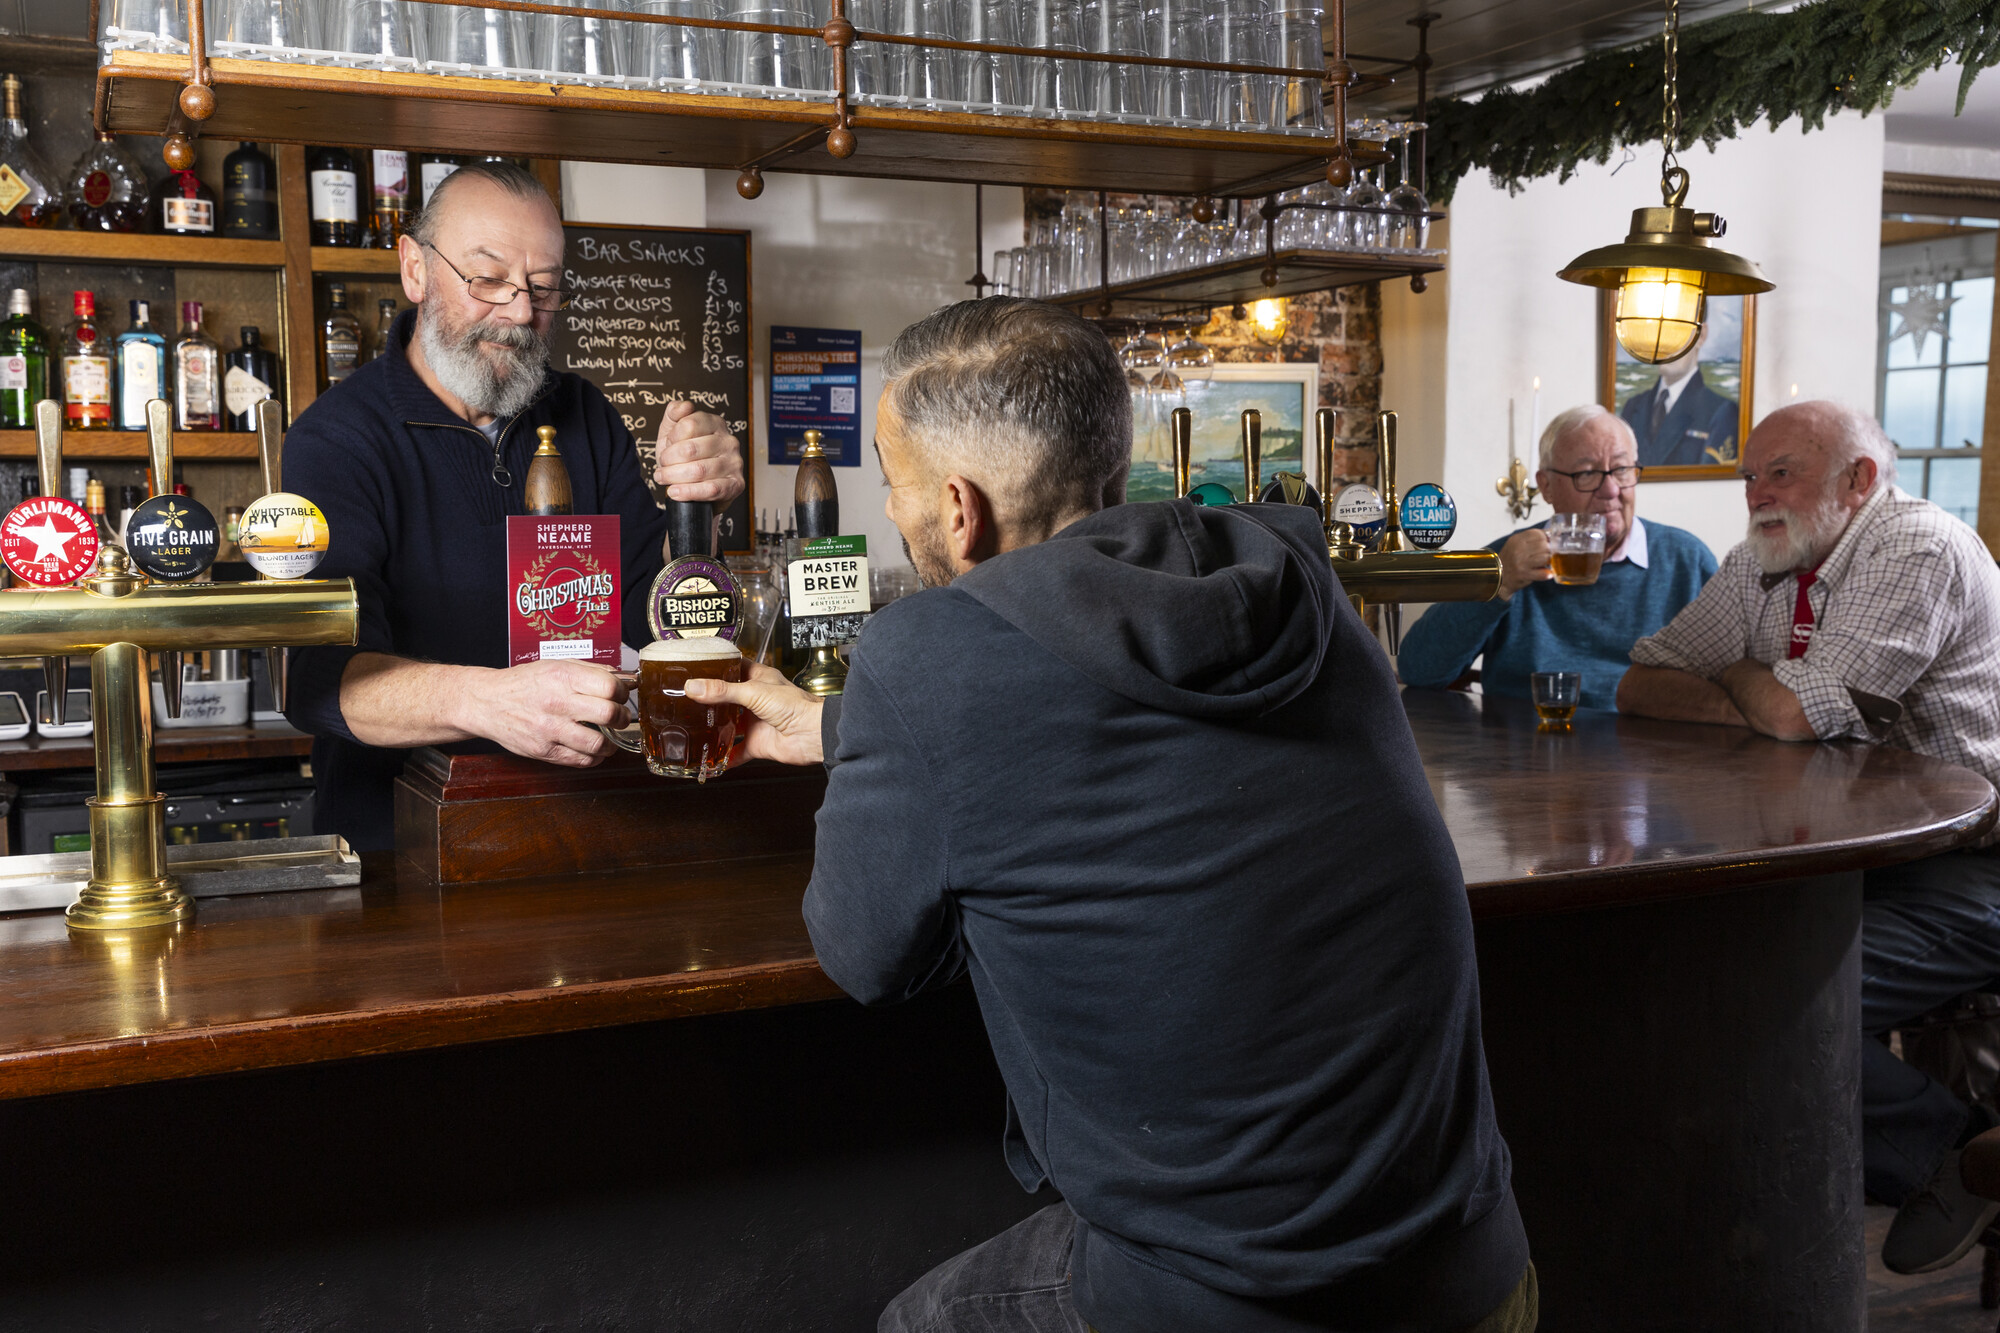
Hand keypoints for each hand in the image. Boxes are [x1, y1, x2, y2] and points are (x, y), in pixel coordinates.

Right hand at [459, 660, 627, 767]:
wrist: (487, 702)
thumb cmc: (524, 683)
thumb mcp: (556, 665)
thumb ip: (590, 672)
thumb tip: (625, 680)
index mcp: (562, 677)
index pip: (609, 686)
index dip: (622, 693)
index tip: (621, 696)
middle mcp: (557, 702)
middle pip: (608, 714)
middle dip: (622, 718)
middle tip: (619, 718)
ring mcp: (549, 729)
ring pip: (598, 743)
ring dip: (610, 743)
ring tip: (608, 738)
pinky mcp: (543, 751)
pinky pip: (580, 760)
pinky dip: (593, 757)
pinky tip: (591, 749)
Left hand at [653, 402, 745, 505]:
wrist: (697, 483)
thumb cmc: (685, 456)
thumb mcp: (674, 431)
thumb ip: (674, 413)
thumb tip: (684, 406)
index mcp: (715, 423)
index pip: (689, 425)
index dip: (671, 439)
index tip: (666, 447)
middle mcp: (728, 441)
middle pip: (690, 449)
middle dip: (668, 460)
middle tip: (662, 466)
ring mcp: (734, 463)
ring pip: (699, 470)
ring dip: (673, 477)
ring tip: (663, 478)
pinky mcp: (735, 484)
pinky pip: (711, 489)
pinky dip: (688, 492)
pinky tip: (675, 492)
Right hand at [686, 663, 823, 766]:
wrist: (812, 734)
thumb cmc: (796, 706)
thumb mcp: (754, 691)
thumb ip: (723, 691)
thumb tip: (695, 687)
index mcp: (758, 679)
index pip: (734, 667)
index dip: (717, 666)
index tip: (696, 667)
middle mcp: (755, 699)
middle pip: (727, 697)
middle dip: (709, 699)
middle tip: (687, 699)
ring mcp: (755, 722)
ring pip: (729, 725)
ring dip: (714, 727)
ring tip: (692, 725)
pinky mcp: (757, 743)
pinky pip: (736, 752)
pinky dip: (724, 757)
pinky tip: (710, 759)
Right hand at [1497, 528, 1552, 599]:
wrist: (1497, 576)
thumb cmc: (1509, 560)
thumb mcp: (1516, 544)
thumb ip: (1531, 538)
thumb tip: (1550, 534)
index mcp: (1517, 540)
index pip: (1538, 534)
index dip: (1546, 538)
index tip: (1548, 543)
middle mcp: (1518, 550)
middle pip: (1544, 545)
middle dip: (1549, 550)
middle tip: (1546, 554)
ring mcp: (1521, 562)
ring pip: (1545, 557)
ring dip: (1548, 561)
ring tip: (1544, 563)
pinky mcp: (1524, 574)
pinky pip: (1542, 573)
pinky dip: (1547, 574)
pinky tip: (1546, 573)